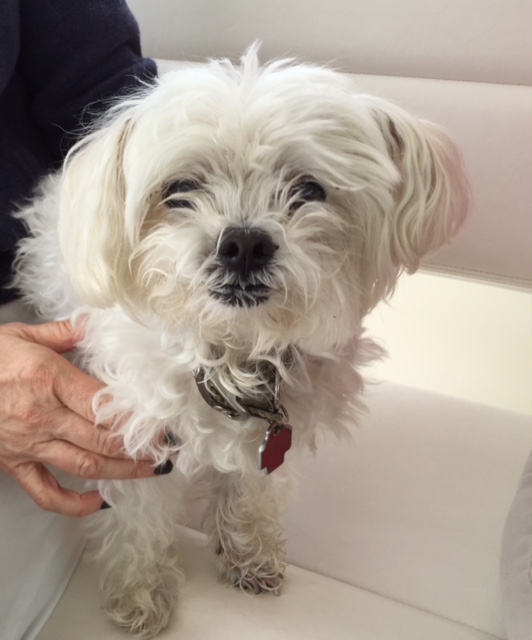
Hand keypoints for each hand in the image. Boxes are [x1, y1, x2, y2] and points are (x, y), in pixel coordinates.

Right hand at [0, 320, 160, 516]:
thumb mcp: (22, 336)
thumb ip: (65, 332)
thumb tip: (96, 324)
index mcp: (48, 380)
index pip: (104, 406)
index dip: (136, 418)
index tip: (162, 423)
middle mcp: (42, 416)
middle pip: (102, 439)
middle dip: (139, 448)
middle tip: (167, 450)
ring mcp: (29, 444)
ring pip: (84, 466)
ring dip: (122, 472)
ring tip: (151, 472)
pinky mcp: (15, 464)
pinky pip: (45, 493)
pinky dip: (73, 504)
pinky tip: (99, 502)